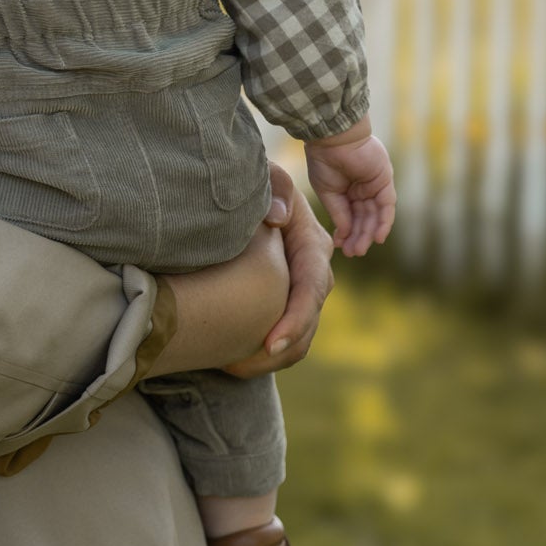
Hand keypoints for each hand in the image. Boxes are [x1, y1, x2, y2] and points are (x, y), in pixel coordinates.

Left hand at [224, 165, 333, 375]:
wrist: (252, 195)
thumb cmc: (259, 185)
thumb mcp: (268, 178)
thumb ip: (273, 189)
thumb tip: (277, 219)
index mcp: (313, 247)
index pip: (312, 289)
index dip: (295, 319)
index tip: (270, 343)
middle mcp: (314, 272)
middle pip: (308, 321)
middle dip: (280, 348)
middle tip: (240, 365)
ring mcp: (301, 289)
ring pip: (300, 336)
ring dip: (271, 358)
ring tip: (232, 367)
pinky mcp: (286, 300)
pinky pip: (284, 334)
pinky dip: (264, 353)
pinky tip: (232, 359)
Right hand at [304, 131, 395, 257]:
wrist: (333, 138)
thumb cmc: (324, 161)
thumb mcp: (327, 192)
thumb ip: (339, 212)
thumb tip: (344, 233)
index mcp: (346, 189)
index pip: (350, 216)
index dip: (346, 232)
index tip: (340, 247)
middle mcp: (362, 189)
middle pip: (364, 218)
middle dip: (358, 236)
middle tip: (352, 253)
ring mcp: (374, 185)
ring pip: (374, 215)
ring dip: (368, 233)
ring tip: (359, 250)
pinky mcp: (384, 181)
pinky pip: (387, 206)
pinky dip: (384, 222)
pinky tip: (377, 238)